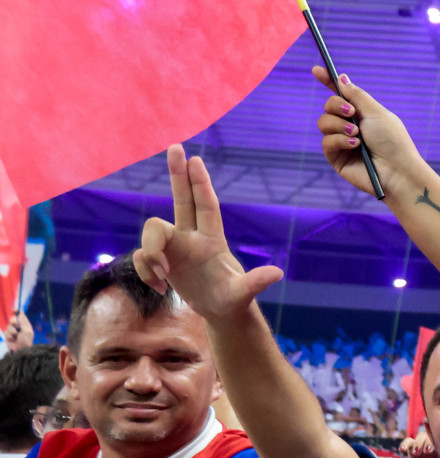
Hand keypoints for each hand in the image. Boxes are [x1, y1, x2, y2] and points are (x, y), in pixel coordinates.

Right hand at [3, 312, 30, 352]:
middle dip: (13, 322)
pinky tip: (13, 339)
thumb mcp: (27, 331)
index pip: (21, 315)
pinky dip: (9, 335)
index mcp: (26, 324)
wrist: (20, 351)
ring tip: (16, 336)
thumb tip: (20, 313)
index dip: (17, 311)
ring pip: (8, 326)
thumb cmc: (26, 341)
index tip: (13, 310)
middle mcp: (19, 327)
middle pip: (13, 319)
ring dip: (12, 331)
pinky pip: (6, 332)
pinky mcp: (8, 335)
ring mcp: (13, 331)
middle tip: (15, 326)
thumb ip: (23, 322)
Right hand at [130, 146, 284, 321]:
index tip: (195, 159)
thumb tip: (277, 273)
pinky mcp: (161, 261)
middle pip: (181, 199)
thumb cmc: (233, 300)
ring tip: (164, 276)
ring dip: (151, 253)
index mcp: (213, 241)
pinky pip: (142, 256)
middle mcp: (192, 238)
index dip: (200, 183)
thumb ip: (255, 283)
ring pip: (152, 231)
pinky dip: (146, 272)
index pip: (206, 206)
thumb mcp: (243, 294)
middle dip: (177, 174)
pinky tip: (161, 289)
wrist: (219, 312)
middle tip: (175, 145)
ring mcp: (176, 247)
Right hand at [312, 69, 427, 198]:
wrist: (396, 170)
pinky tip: (355, 146)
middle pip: (328, 106)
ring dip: (339, 125)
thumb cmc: (392, 141)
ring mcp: (342, 141)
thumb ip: (356, 95)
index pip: (341, 94)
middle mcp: (350, 125)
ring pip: (323, 122)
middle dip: (336, 106)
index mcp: (362, 113)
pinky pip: (326, 141)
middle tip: (352, 113)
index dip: (328, 81)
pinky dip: (339, 141)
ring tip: (356, 134)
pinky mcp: (336, 157)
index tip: (316, 70)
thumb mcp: (376, 112)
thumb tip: (342, 77)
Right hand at [399, 432, 439, 457]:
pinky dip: (404, 444)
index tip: (436, 439)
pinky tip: (402, 449)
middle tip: (427, 452)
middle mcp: (431, 440)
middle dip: (427, 442)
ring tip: (417, 453)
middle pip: (429, 435)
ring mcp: (421, 443)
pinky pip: (407, 442)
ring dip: (417, 444)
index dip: (437, 435)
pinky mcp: (412, 447)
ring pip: (419, 437)